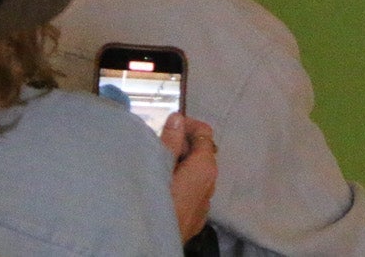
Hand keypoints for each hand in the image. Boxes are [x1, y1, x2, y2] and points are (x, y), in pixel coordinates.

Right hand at [160, 113, 217, 241]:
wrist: (153, 245)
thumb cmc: (157, 203)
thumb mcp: (160, 167)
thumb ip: (170, 142)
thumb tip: (178, 119)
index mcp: (205, 167)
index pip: (205, 133)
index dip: (187, 125)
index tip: (168, 124)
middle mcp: (211, 184)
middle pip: (201, 152)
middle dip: (181, 144)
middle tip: (157, 145)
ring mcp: (204, 203)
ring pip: (195, 173)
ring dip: (180, 164)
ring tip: (156, 165)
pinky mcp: (195, 218)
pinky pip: (190, 191)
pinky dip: (180, 182)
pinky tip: (162, 187)